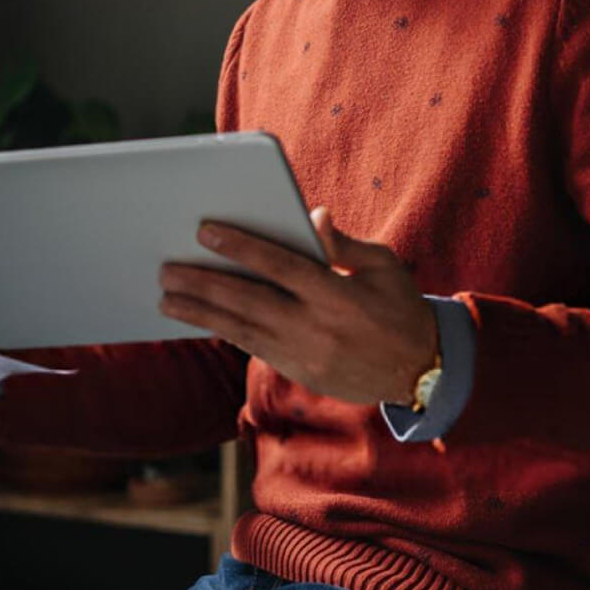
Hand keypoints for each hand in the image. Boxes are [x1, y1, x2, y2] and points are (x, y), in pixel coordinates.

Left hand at [158, 208, 439, 405]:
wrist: (422, 373)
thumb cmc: (401, 308)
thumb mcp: (384, 267)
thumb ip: (343, 245)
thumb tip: (312, 215)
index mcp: (338, 294)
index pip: (280, 266)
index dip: (241, 247)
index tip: (206, 231)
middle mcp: (316, 327)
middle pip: (249, 301)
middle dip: (204, 284)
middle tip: (166, 269)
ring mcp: (305, 354)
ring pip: (242, 329)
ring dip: (201, 313)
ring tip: (166, 298)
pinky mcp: (300, 372)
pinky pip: (253, 349)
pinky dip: (223, 332)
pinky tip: (199, 319)